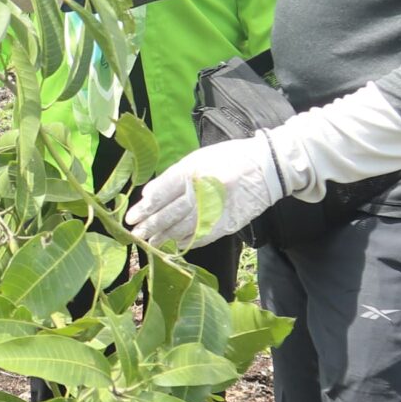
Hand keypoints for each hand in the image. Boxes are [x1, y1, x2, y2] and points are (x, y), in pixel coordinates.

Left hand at [126, 136, 283, 248]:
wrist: (268, 167)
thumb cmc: (230, 158)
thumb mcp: (199, 158)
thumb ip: (174, 176)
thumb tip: (150, 195)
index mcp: (193, 172)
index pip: (161, 193)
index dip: (145, 207)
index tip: (131, 217)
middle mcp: (202, 192)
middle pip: (170, 213)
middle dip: (150, 225)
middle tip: (135, 234)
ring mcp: (216, 209)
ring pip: (183, 228)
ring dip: (165, 236)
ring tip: (151, 241)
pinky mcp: (228, 223)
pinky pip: (202, 236)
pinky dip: (188, 241)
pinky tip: (176, 243)